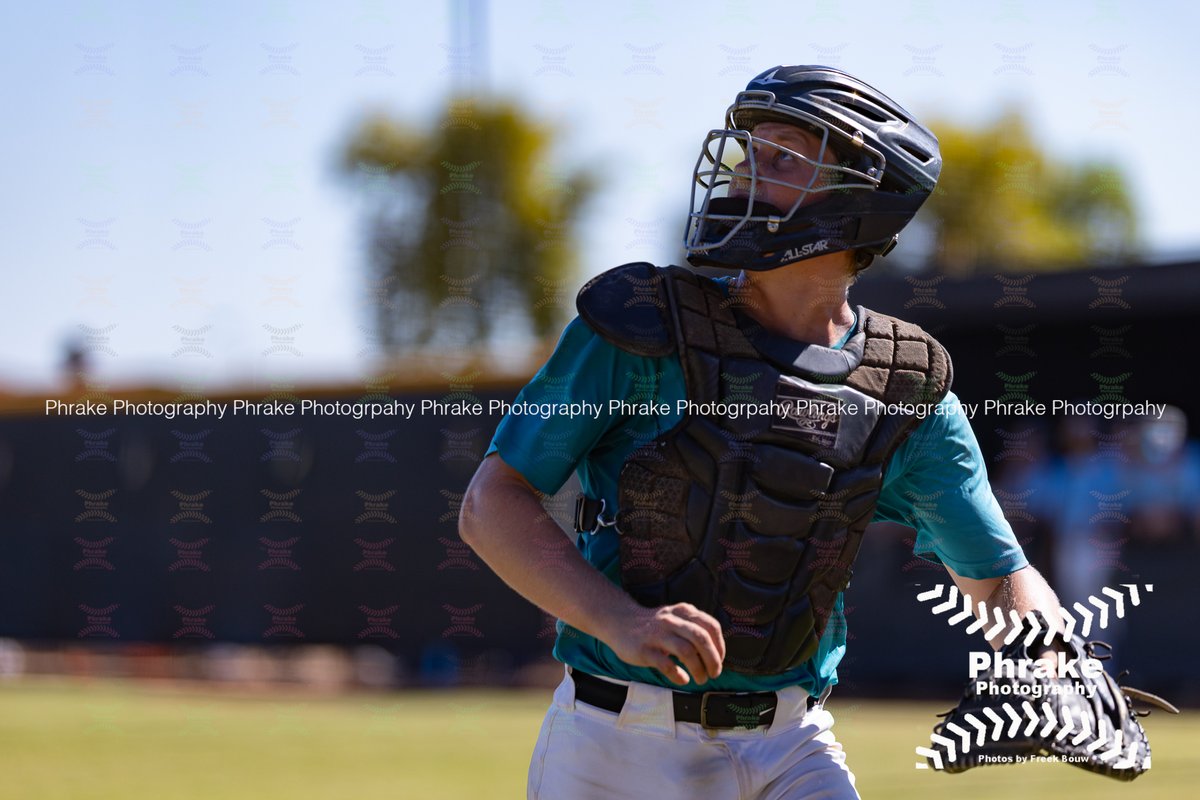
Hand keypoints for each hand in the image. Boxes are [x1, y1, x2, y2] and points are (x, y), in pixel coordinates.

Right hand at [600, 602, 726, 685]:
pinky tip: (682, 679)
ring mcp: (657, 634)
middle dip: (712, 659)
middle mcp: (671, 620)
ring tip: (700, 679)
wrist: (619, 622)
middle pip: (701, 638)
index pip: (710, 626)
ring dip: (698, 669)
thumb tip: (716, 654)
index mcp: (683, 611)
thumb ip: (694, 628)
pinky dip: (678, 675)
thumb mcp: (675, 618)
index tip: (719, 660)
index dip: (720, 646)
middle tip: (714, 674)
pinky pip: (666, 665)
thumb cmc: (654, 625)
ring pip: (686, 651)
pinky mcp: (644, 650)